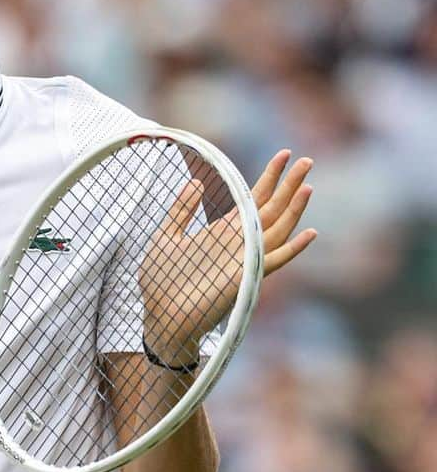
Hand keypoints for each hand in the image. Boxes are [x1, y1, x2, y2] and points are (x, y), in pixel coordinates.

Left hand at [141, 150, 316, 363]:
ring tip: (307, 185)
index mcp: (224, 232)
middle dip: (288, 185)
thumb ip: (182, 210)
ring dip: (294, 208)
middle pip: (272, 209)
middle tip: (307, 160)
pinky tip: (310, 232)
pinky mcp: (245, 278)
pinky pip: (274, 261)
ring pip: (277, 229)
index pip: (253, 198)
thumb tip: (197, 181)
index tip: (284, 154)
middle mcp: (240, 244)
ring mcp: (245, 260)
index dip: (270, 177)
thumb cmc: (161, 283)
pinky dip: (293, 248)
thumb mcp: (166, 237)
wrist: (160, 317)